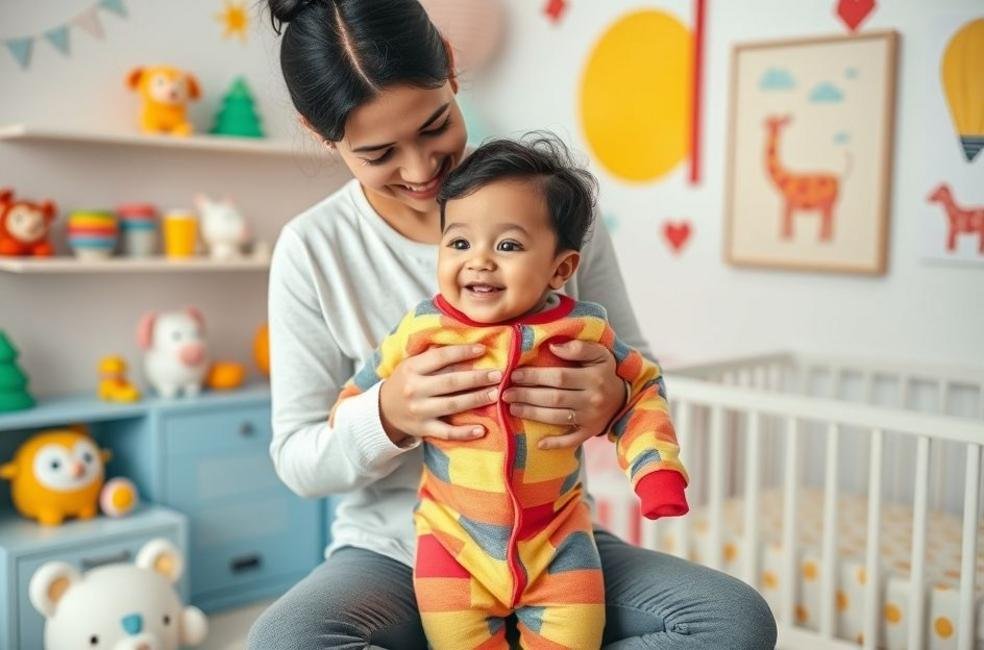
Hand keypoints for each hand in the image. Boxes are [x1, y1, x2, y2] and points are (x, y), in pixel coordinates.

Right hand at [379, 344, 501, 444]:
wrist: (383, 410)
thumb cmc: (405, 381)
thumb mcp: (412, 364)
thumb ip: (434, 355)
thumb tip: (465, 343)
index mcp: (412, 368)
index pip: (441, 357)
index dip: (463, 352)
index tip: (483, 349)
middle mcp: (415, 389)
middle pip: (451, 382)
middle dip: (477, 378)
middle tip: (498, 375)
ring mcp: (419, 411)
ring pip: (452, 405)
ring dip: (476, 399)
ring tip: (495, 394)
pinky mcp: (423, 429)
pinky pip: (447, 432)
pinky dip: (464, 433)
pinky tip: (481, 430)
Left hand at [502, 340, 625, 449]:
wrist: (623, 397)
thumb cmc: (603, 371)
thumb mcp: (598, 353)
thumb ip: (578, 348)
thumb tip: (552, 346)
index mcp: (593, 378)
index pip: (559, 377)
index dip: (535, 377)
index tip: (514, 375)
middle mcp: (592, 399)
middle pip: (555, 398)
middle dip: (527, 396)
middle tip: (506, 393)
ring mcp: (591, 418)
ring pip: (558, 418)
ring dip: (532, 414)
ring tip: (512, 408)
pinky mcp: (590, 432)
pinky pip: (572, 440)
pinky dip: (556, 443)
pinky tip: (539, 443)